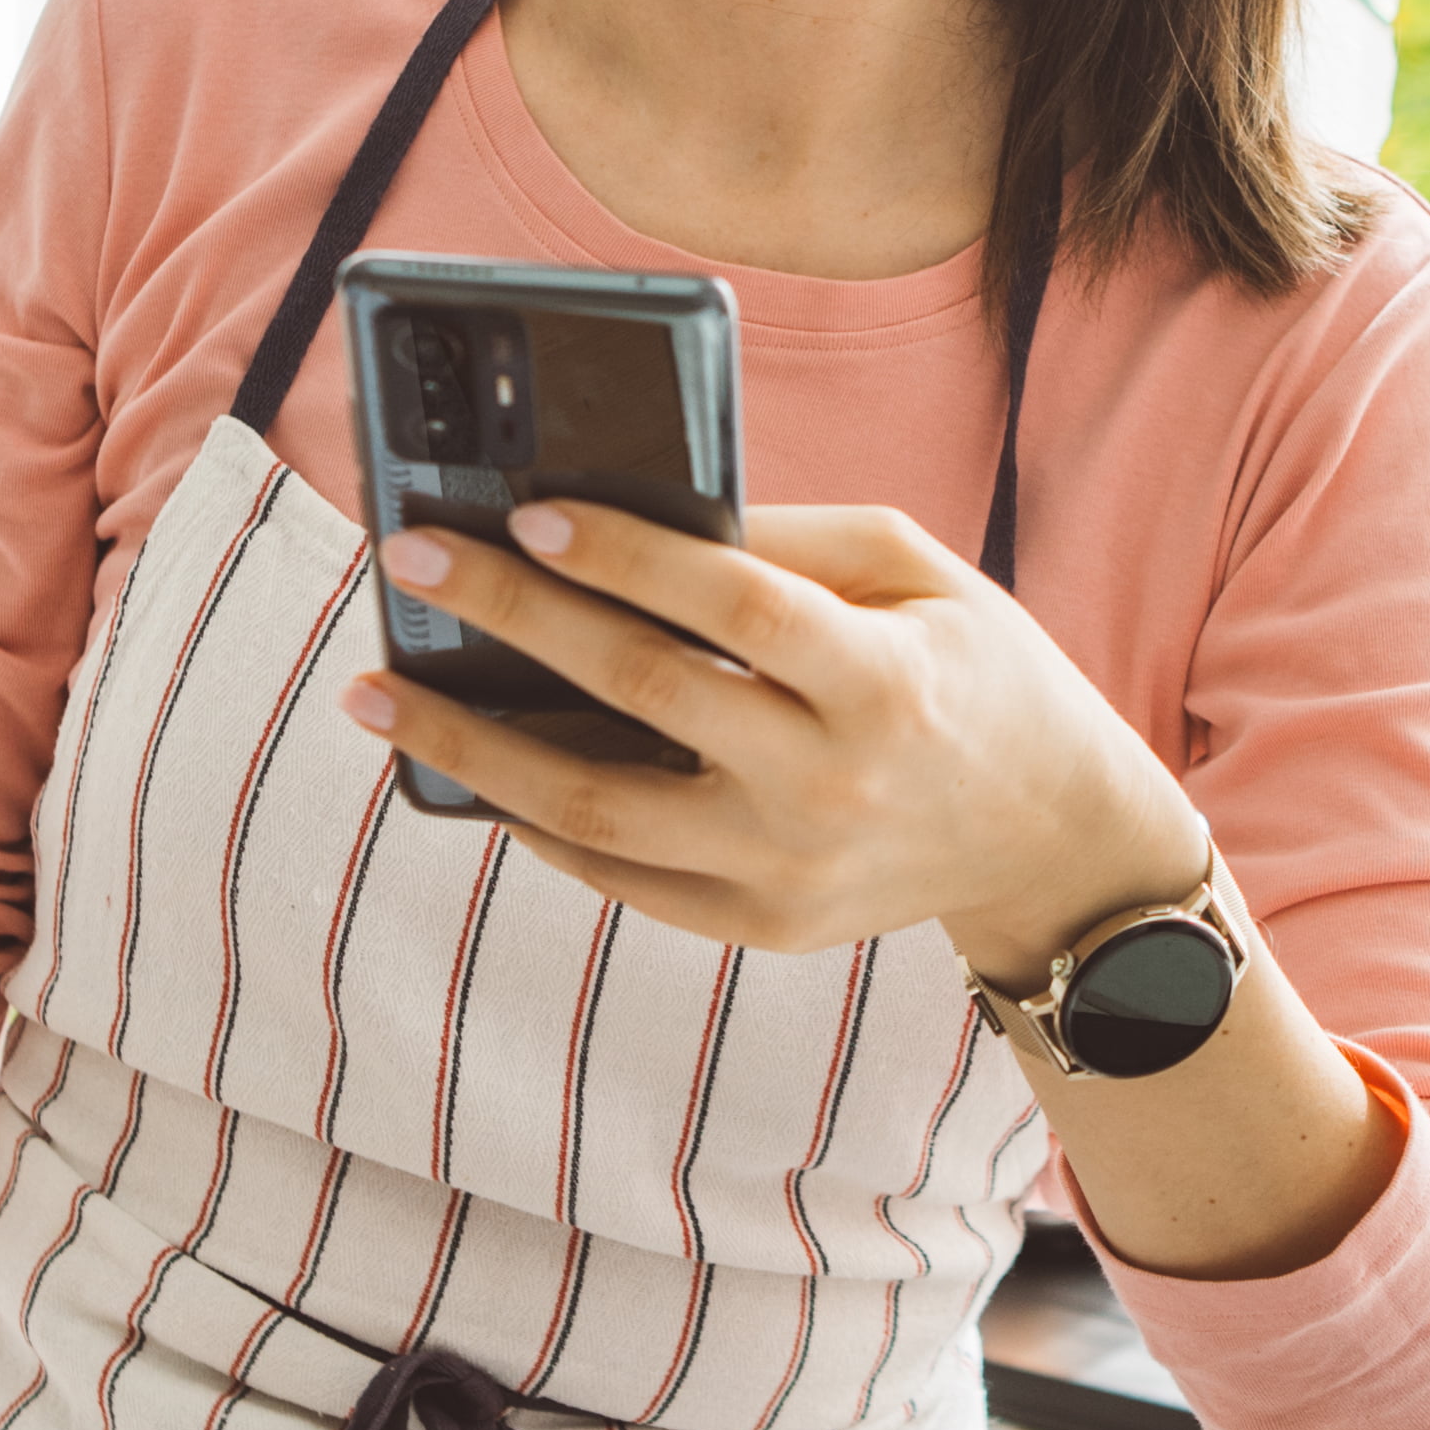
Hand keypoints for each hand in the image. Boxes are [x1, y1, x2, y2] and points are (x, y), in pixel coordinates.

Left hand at [343, 497, 1201, 978]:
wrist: (1049, 838)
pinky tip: (468, 764)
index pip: (733, 604)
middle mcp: (830, 784)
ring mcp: (788, 869)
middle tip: (411, 558)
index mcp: (882, 680)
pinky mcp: (761, 925)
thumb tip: (634, 505)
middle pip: (641, 692)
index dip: (624, 555)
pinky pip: (618, 875)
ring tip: (380, 692)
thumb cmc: (973, 672)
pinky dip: (533, 819)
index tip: (525, 510)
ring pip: (594, 810)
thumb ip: (790, 541)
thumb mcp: (920, 575)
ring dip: (470, 746)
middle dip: (510, 618)